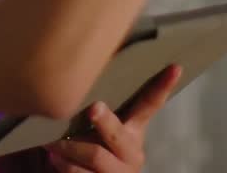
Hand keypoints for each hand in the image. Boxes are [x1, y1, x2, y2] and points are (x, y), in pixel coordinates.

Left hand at [43, 65, 181, 171]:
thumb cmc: (89, 146)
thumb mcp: (99, 129)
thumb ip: (99, 109)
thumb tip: (84, 64)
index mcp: (133, 131)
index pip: (149, 104)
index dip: (162, 86)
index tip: (175, 66)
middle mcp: (131, 152)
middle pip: (117, 134)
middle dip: (105, 121)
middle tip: (93, 108)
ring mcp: (119, 172)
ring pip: (95, 156)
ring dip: (69, 148)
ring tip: (52, 143)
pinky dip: (63, 166)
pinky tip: (54, 159)